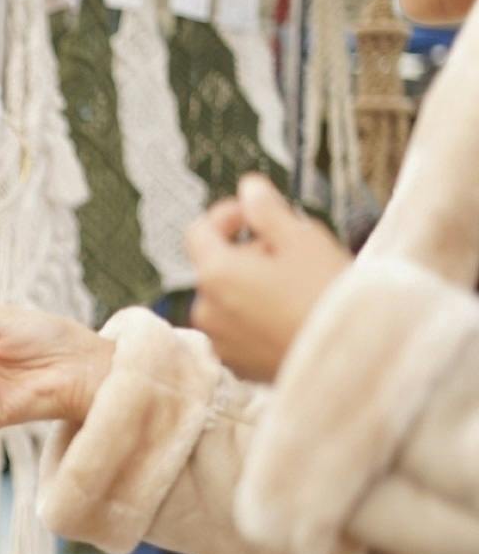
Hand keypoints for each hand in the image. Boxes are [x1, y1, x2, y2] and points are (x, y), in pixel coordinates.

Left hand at [187, 174, 351, 382]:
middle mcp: (206, 310)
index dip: (225, 216)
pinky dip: (257, 317)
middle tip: (294, 255)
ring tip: (298, 289)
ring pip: (228, 299)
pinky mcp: (238, 365)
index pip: (198, 231)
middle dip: (248, 253)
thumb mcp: (302, 239)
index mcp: (215, 274)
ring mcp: (220, 342)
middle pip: (216, 266)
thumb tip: (248, 188)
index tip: (254, 215)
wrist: (355, 359)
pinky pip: (240, 330)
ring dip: (253, 286)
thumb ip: (266, 210)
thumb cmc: (329, 295)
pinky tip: (294, 317)